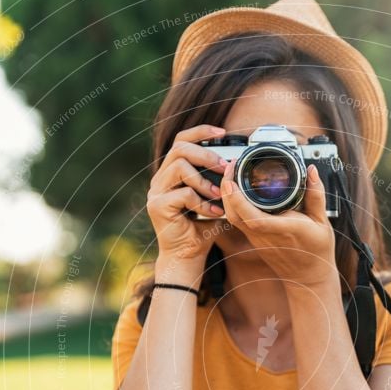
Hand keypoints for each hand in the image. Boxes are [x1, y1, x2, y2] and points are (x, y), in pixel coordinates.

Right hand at [147, 124, 228, 262]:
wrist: (187, 257)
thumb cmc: (201, 230)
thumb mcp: (213, 200)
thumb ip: (219, 182)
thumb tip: (235, 164)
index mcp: (171, 174)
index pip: (181, 141)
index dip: (200, 132)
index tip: (222, 132)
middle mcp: (160, 179)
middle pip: (179, 148)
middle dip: (206, 155)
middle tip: (224, 167)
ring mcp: (155, 192)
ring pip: (179, 167)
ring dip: (204, 181)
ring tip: (219, 196)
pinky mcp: (157, 206)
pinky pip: (183, 194)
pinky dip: (202, 203)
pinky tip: (213, 214)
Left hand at [219, 159, 337, 288]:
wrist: (308, 278)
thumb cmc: (317, 251)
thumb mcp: (322, 222)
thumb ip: (316, 195)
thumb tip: (311, 171)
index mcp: (285, 230)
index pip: (255, 218)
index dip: (239, 200)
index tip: (233, 181)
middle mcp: (266, 236)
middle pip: (236, 215)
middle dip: (227, 189)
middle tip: (230, 166)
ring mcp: (257, 239)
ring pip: (233, 218)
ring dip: (227, 195)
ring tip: (232, 174)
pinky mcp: (254, 240)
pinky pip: (237, 221)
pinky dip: (232, 204)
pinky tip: (236, 190)